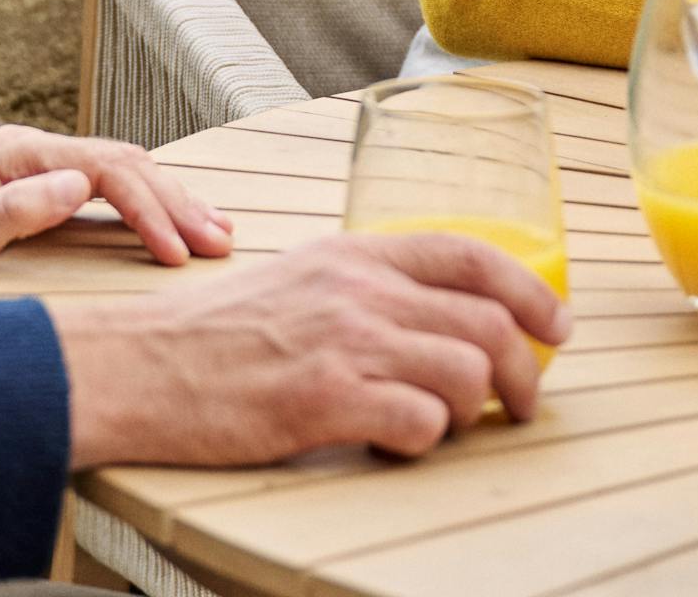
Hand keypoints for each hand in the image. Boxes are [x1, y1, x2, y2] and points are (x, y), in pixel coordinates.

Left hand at [0, 124, 231, 304]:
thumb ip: (8, 216)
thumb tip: (74, 186)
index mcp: (16, 153)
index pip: (102, 167)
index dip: (146, 206)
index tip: (175, 251)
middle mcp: (37, 152)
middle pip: (126, 164)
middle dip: (176, 204)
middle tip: (217, 244)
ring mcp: (51, 170)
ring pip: (133, 173)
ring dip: (177, 204)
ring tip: (219, 236)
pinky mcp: (61, 193)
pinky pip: (123, 192)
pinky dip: (161, 210)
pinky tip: (190, 228)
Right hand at [51, 230, 569, 468]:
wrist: (140, 366)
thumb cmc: (213, 336)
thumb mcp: (297, 281)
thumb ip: (361, 289)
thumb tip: (431, 320)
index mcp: (354, 253)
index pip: (470, 254)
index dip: (530, 291)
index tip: (557, 326)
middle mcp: (358, 289)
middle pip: (486, 322)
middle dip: (526, 371)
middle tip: (524, 404)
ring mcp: (344, 343)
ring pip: (467, 373)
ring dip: (479, 412)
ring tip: (457, 428)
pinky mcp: (325, 400)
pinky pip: (421, 423)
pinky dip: (427, 442)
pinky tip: (399, 444)